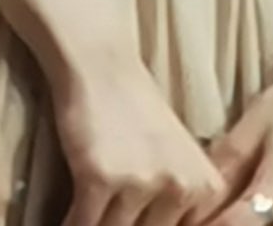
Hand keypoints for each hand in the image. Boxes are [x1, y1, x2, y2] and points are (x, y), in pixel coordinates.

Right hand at [50, 44, 224, 225]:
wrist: (99, 63)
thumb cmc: (135, 107)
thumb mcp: (178, 158)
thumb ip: (178, 202)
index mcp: (206, 188)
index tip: (136, 219)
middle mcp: (180, 188)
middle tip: (111, 217)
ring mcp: (140, 182)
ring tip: (90, 220)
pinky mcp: (99, 176)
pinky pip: (83, 224)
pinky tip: (65, 222)